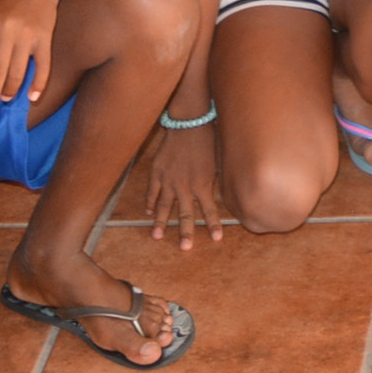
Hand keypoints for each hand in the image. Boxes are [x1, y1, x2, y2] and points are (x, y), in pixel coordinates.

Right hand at [145, 120, 229, 248]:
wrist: (189, 124)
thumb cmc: (208, 139)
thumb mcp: (218, 161)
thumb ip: (218, 179)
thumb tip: (223, 192)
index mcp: (203, 185)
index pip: (210, 210)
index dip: (214, 225)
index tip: (217, 239)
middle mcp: (185, 187)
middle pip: (185, 214)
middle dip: (185, 233)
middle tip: (185, 249)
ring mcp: (169, 181)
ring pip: (163, 206)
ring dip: (160, 223)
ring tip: (156, 237)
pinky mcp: (157, 172)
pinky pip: (152, 190)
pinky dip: (150, 201)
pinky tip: (148, 211)